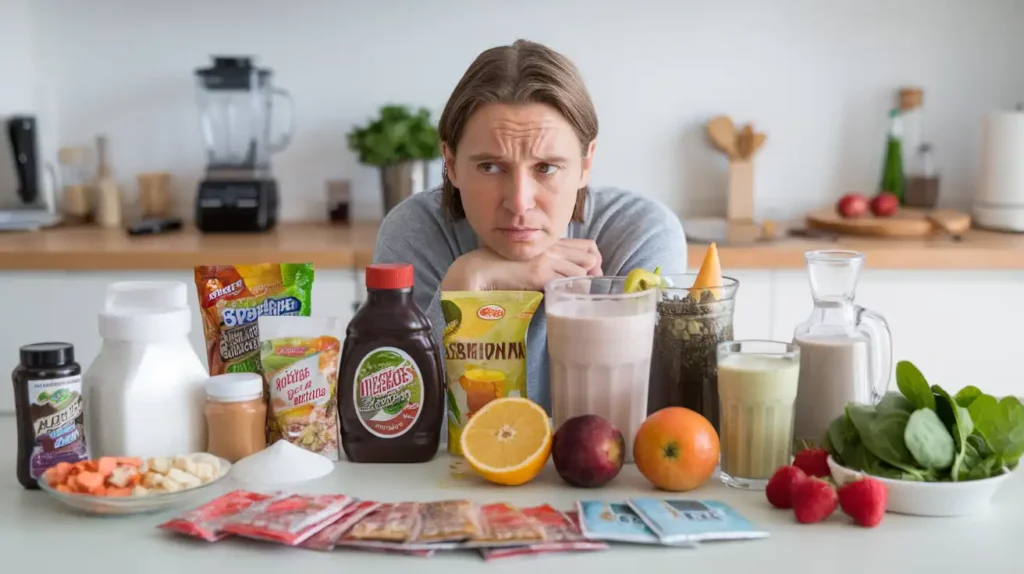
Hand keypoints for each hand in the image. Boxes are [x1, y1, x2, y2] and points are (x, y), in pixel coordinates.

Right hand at [442, 239, 601, 291]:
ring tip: (575, 294)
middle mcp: (552, 247)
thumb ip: (547, 264)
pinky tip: (565, 297)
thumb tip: (565, 279)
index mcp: (550, 242)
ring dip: (582, 284)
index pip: (588, 245)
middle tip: (589, 287)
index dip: (595, 260)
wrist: (481, 269)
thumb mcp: (529, 260)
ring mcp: (547, 260)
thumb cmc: (502, 268)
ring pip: (582, 271)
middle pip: (590, 257)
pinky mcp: (540, 273)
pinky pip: (567, 282)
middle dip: (594, 274)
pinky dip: (570, 291)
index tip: (592, 275)